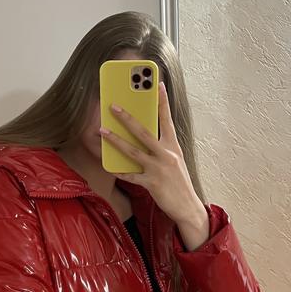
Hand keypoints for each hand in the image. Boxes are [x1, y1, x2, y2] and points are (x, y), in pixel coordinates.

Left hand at [99, 81, 208, 245]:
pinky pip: (131, 176)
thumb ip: (161, 147)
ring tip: (102, 131)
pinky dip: (120, 171)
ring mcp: (159, 169)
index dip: (162, 101)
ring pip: (133, 151)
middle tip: (113, 106)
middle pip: (144, 131)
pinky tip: (109, 166)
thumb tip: (143, 134)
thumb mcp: (175, 160)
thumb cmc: (179, 182)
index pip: (167, 119)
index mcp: (174, 146)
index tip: (158, 84)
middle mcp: (167, 154)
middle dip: (127, 117)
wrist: (188, 207)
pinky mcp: (152, 183)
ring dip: (116, 140)